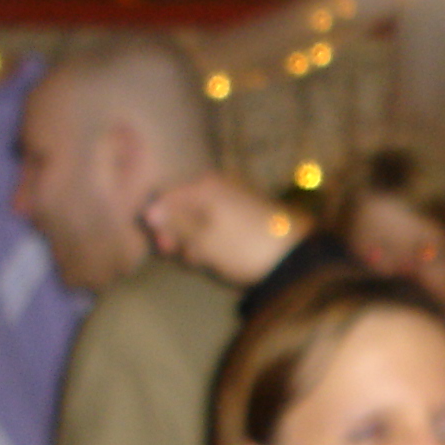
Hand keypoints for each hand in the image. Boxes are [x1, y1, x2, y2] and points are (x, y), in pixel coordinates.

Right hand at [142, 172, 296, 285]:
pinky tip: (221, 257)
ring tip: (208, 260)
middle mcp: (218, 185)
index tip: (164, 249)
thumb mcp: (202, 240)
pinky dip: (215, 241)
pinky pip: (219, 224)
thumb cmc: (243, 247)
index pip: (165, 197)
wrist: (296, 258)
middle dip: (179, 235)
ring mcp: (234, 198)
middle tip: (190, 257)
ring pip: (200, 219)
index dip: (158, 224)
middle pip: (182, 208)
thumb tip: (149, 210)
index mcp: (204, 185)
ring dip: (197, 242)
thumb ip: (174, 224)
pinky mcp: (248, 214)